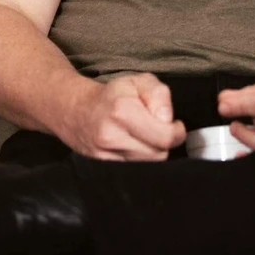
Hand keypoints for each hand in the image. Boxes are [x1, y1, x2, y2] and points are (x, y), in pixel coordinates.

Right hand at [65, 73, 185, 160]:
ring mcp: (105, 156)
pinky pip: (133, 172)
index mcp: (123, 111)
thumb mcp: (139, 81)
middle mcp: (112, 137)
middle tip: (159, 129)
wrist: (78, 110)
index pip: (165, 137)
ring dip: (153, 152)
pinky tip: (135, 147)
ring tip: (145, 137)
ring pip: (148, 166)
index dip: (177, 132)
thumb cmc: (113, 95)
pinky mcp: (102, 168)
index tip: (175, 125)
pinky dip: (140, 161)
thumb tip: (167, 119)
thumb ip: (159, 95)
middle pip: (159, 154)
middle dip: (165, 142)